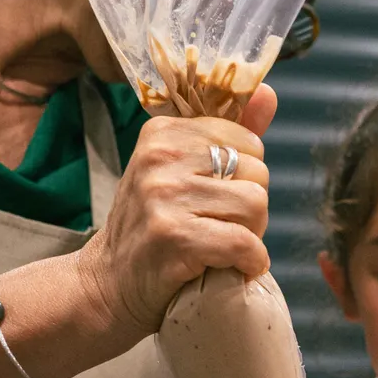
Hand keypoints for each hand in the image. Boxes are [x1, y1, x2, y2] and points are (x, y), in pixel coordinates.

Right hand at [77, 85, 278, 335]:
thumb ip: (228, 135)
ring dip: (251, 236)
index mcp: (163, 131)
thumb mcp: (181, 172)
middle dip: (250, 210)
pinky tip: (233, 268)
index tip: (216, 201)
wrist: (109, 285)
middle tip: (218, 229)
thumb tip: (269, 93)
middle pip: (258, 174)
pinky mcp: (174, 236)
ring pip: (256, 206)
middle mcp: (161, 156)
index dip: (244, 179)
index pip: (249, 143)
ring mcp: (164, 195)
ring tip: (220, 248)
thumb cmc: (152, 228)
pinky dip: (250, 263)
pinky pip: (244, 243)